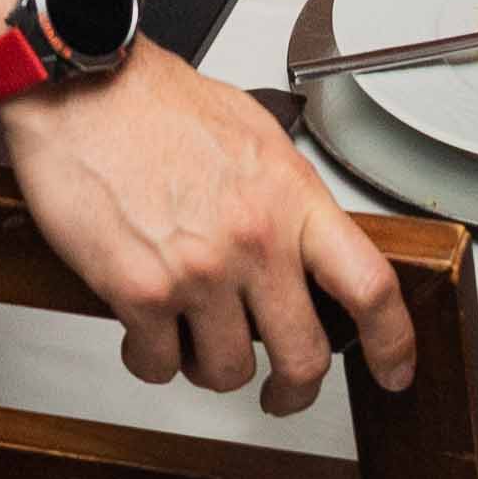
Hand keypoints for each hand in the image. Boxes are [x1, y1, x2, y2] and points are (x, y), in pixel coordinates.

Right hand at [3, 49, 417, 415]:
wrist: (82, 86)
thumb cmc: (156, 103)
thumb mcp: (252, 133)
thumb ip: (285, 195)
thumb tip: (302, 240)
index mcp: (291, 197)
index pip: (370, 285)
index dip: (393, 342)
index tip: (394, 370)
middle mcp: (253, 240)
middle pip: (305, 357)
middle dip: (295, 390)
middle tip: (284, 392)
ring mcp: (198, 272)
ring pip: (227, 373)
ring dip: (210, 368)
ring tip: (193, 339)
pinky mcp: (138, 292)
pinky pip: (158, 365)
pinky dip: (152, 359)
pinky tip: (145, 331)